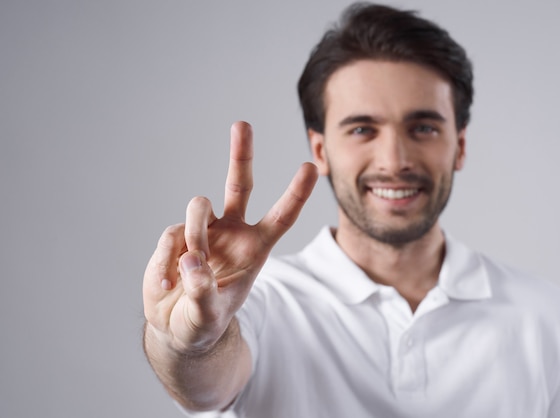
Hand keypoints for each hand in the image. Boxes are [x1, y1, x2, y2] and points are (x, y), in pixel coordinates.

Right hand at [143, 121, 317, 352]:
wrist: (175, 326)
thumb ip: (203, 294)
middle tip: (242, 124)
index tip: (309, 165)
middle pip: (239, 184)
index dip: (295, 192)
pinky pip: (170, 234)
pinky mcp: (175, 235)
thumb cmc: (203, 322)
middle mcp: (232, 231)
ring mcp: (203, 231)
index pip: (281, 217)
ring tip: (188, 268)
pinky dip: (166, 260)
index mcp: (254, 248)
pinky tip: (168, 283)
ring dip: (193, 235)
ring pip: (198, 205)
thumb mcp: (207, 318)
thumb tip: (192, 260)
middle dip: (241, 154)